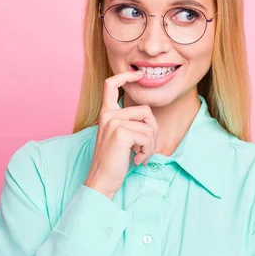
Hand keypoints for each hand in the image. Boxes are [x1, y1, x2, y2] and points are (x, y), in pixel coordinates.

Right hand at [84, 70, 158, 198]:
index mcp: (106, 113)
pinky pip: (148, 137)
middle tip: (144, 149)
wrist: (102, 180)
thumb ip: (130, 123)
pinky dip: (148, 151)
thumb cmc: (114, 161)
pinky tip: (136, 160)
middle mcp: (108, 114)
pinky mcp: (121, 132)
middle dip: (152, 131)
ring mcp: (114, 122)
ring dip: (150, 145)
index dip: (126, 77)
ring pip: (150, 126)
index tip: (138, 75)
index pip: (111, 84)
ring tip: (139, 155)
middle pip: (146, 111)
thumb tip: (150, 119)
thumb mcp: (120, 137)